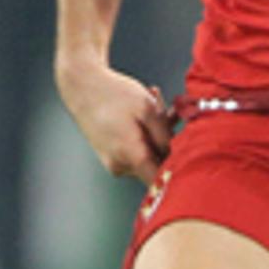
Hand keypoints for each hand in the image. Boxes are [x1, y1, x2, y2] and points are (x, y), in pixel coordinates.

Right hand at [56, 55, 172, 183]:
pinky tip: (143, 111)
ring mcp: (114, 162)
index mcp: (131, 156)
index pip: (160, 181)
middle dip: (167, 139)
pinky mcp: (111, 155)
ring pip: (147, 154)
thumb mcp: (147, 108)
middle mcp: (121, 166)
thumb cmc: (113, 94)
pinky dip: (143, 133)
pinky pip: (135, 149)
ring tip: (152, 103)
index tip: (186, 151)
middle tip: (167, 110)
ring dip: (155, 132)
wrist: (82, 86)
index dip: (176, 170)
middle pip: (156, 163)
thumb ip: (164, 135)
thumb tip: (174, 153)